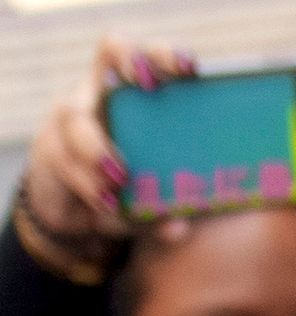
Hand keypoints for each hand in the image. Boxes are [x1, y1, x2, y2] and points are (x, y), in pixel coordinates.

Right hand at [17, 42, 186, 267]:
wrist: (80, 214)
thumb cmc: (133, 191)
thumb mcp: (158, 198)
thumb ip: (171, 207)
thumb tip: (178, 226)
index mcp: (137, 95)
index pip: (148, 54)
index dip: (163, 54)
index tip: (189, 69)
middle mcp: (102, 93)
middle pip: (111, 52)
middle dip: (131, 64)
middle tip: (149, 87)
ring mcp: (72, 117)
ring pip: (77, 117)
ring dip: (97, 147)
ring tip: (119, 178)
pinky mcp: (50, 149)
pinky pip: (63, 159)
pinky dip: (87, 183)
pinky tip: (106, 203)